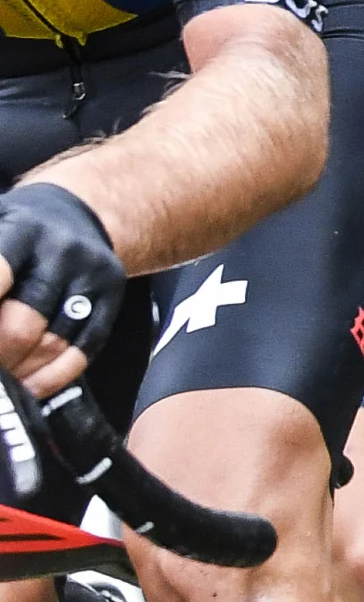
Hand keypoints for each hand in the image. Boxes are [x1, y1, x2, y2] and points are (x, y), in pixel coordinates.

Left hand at [0, 183, 123, 391]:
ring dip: (17, 374)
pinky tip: (27, 387)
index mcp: (20, 232)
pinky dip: (50, 378)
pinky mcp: (112, 300)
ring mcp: (91, 278)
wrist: (79, 214)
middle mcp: (61, 253)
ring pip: (53, 345)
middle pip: (22, 324)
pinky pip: (83, 353)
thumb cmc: (13, 229)